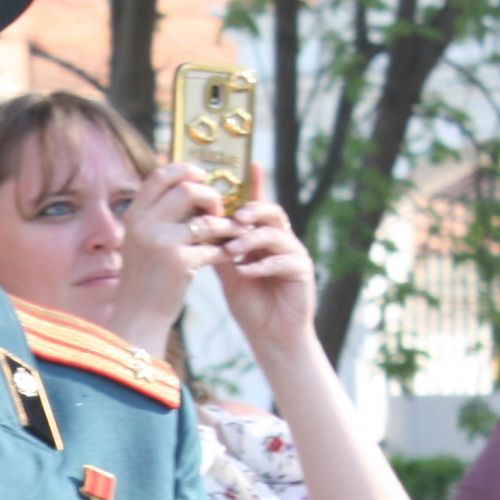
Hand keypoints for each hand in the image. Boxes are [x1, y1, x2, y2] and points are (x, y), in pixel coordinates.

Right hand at [108, 162, 232, 354]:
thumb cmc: (146, 276)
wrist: (138, 315)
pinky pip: (213, 246)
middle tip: (217, 212)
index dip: (185, 169)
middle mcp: (144, 225)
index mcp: (135, 216)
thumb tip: (191, 185)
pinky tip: (225, 255)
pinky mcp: (179, 262)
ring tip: (227, 234)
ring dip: (224, 225)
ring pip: (206, 219)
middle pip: (188, 190)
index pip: (160, 175)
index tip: (202, 176)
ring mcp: (161, 243)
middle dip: (211, 197)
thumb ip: (159, 214)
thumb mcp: (143, 240)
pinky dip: (223, 250)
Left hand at [213, 198, 317, 356]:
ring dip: (252, 239)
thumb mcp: (228, 273)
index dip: (256, 186)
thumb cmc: (250, 304)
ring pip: (276, 234)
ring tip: (232, 249)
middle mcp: (282, 240)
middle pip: (272, 213)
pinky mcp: (302, 271)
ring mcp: (294, 254)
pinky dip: (261, 265)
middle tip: (234, 217)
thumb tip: (198, 226)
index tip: (250, 164)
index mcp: (263, 237)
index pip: (258, 207)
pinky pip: (283, 261)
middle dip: (253, 212)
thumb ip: (220, 250)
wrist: (270, 334)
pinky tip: (244, 271)